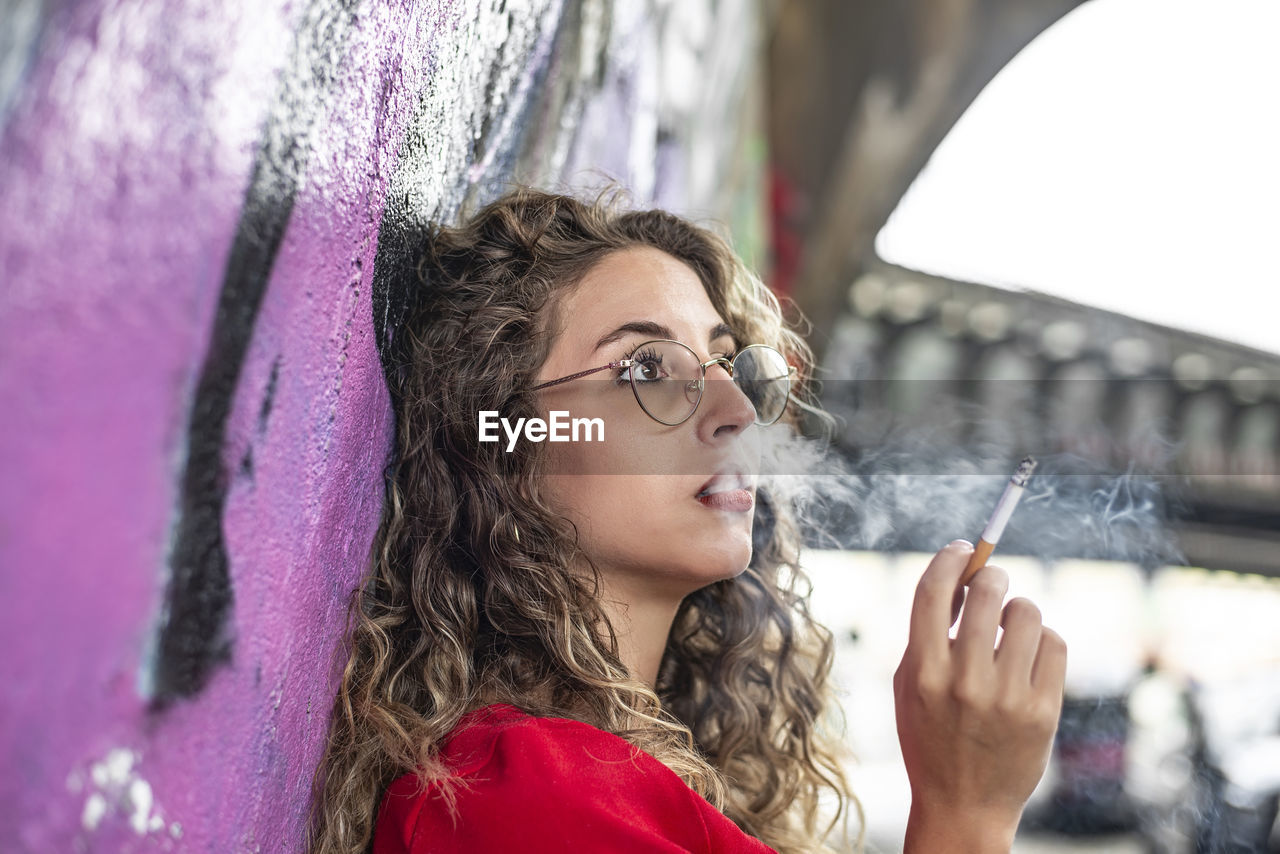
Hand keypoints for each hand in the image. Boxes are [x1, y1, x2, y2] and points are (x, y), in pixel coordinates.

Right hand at [894, 540, 1066, 852]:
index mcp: (922, 671)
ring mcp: (1007, 697)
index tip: (962, 549)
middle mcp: (964, 681)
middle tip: (990, 583)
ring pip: (1026, 613)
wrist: (964, 805)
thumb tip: (957, 578)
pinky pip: (1053, 644)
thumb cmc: (930, 737)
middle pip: (986, 593)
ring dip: (1017, 609)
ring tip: (1009, 628)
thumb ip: (926, 635)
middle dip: (990, 577)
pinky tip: (1028, 655)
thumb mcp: (909, 685)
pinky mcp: (1043, 711)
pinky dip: (1041, 640)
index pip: (933, 592)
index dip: (950, 559)